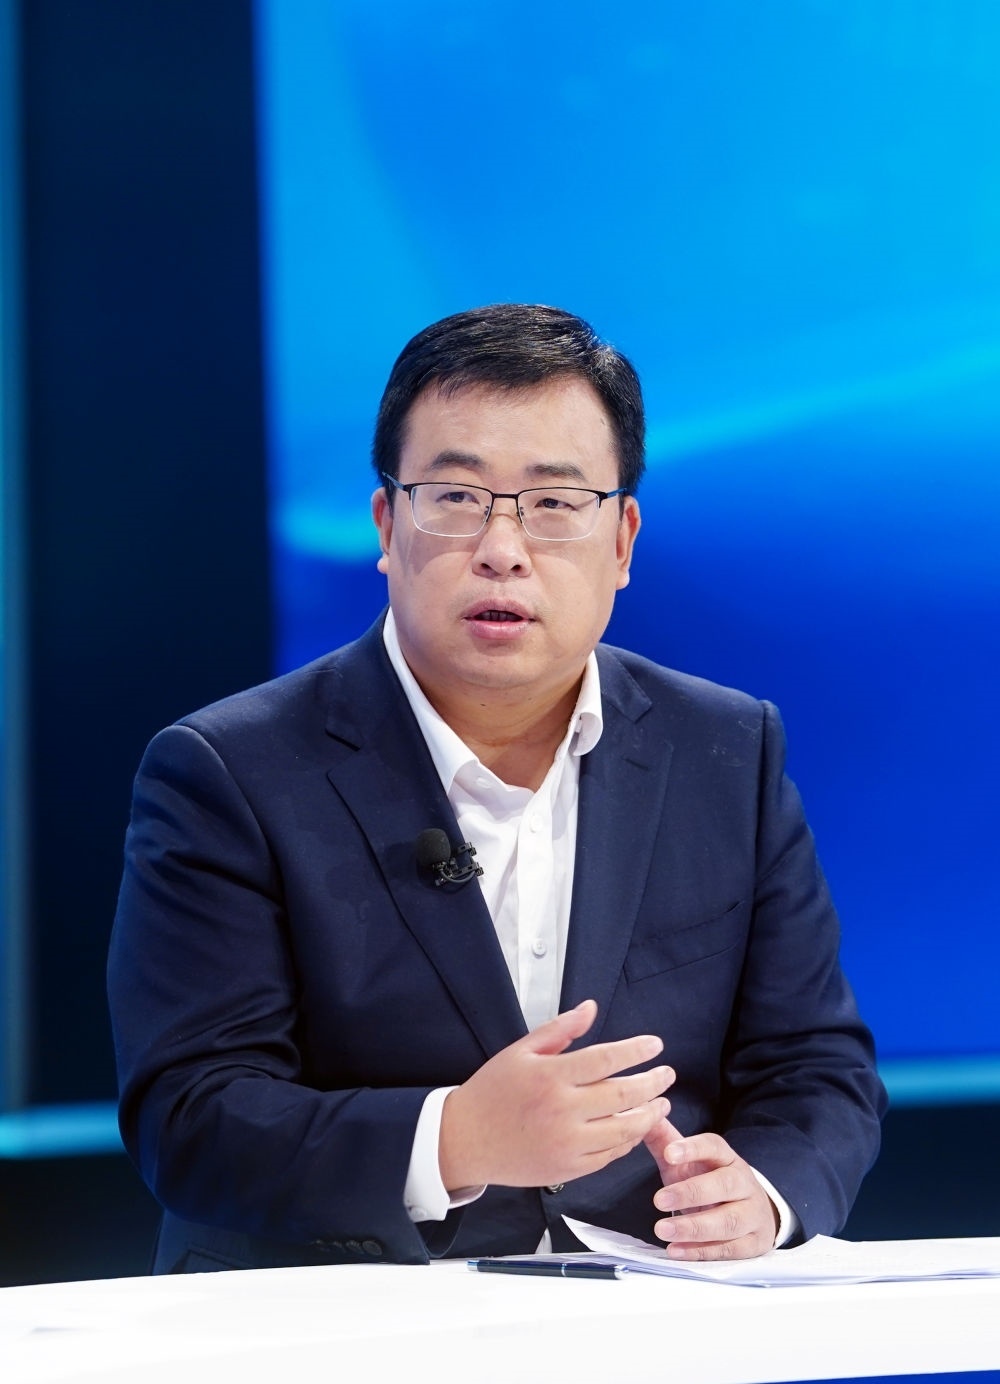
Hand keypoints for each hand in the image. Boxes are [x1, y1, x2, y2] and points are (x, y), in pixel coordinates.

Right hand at [439, 1000, 673, 1191]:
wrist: (466, 1140)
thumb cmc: (493, 1091)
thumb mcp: (520, 1051)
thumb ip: (560, 1030)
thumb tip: (591, 1008)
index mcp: (549, 1076)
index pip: (605, 1058)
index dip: (636, 1051)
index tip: (656, 1045)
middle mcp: (561, 1110)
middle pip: (621, 1095)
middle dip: (652, 1083)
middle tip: (668, 1074)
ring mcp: (566, 1143)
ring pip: (622, 1130)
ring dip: (648, 1115)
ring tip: (662, 1104)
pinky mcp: (567, 1169)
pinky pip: (609, 1156)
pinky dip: (628, 1142)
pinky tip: (635, 1129)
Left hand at [644, 1120, 778, 1259]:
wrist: (753, 1213)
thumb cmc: (711, 1183)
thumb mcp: (689, 1162)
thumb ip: (665, 1140)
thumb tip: (644, 1113)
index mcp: (727, 1159)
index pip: (715, 1147)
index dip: (693, 1149)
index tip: (669, 1153)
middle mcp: (744, 1183)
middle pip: (724, 1184)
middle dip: (691, 1193)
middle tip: (658, 1200)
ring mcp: (752, 1215)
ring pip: (728, 1221)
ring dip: (694, 1228)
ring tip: (662, 1229)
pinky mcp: (753, 1244)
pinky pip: (729, 1250)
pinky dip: (701, 1252)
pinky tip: (676, 1250)